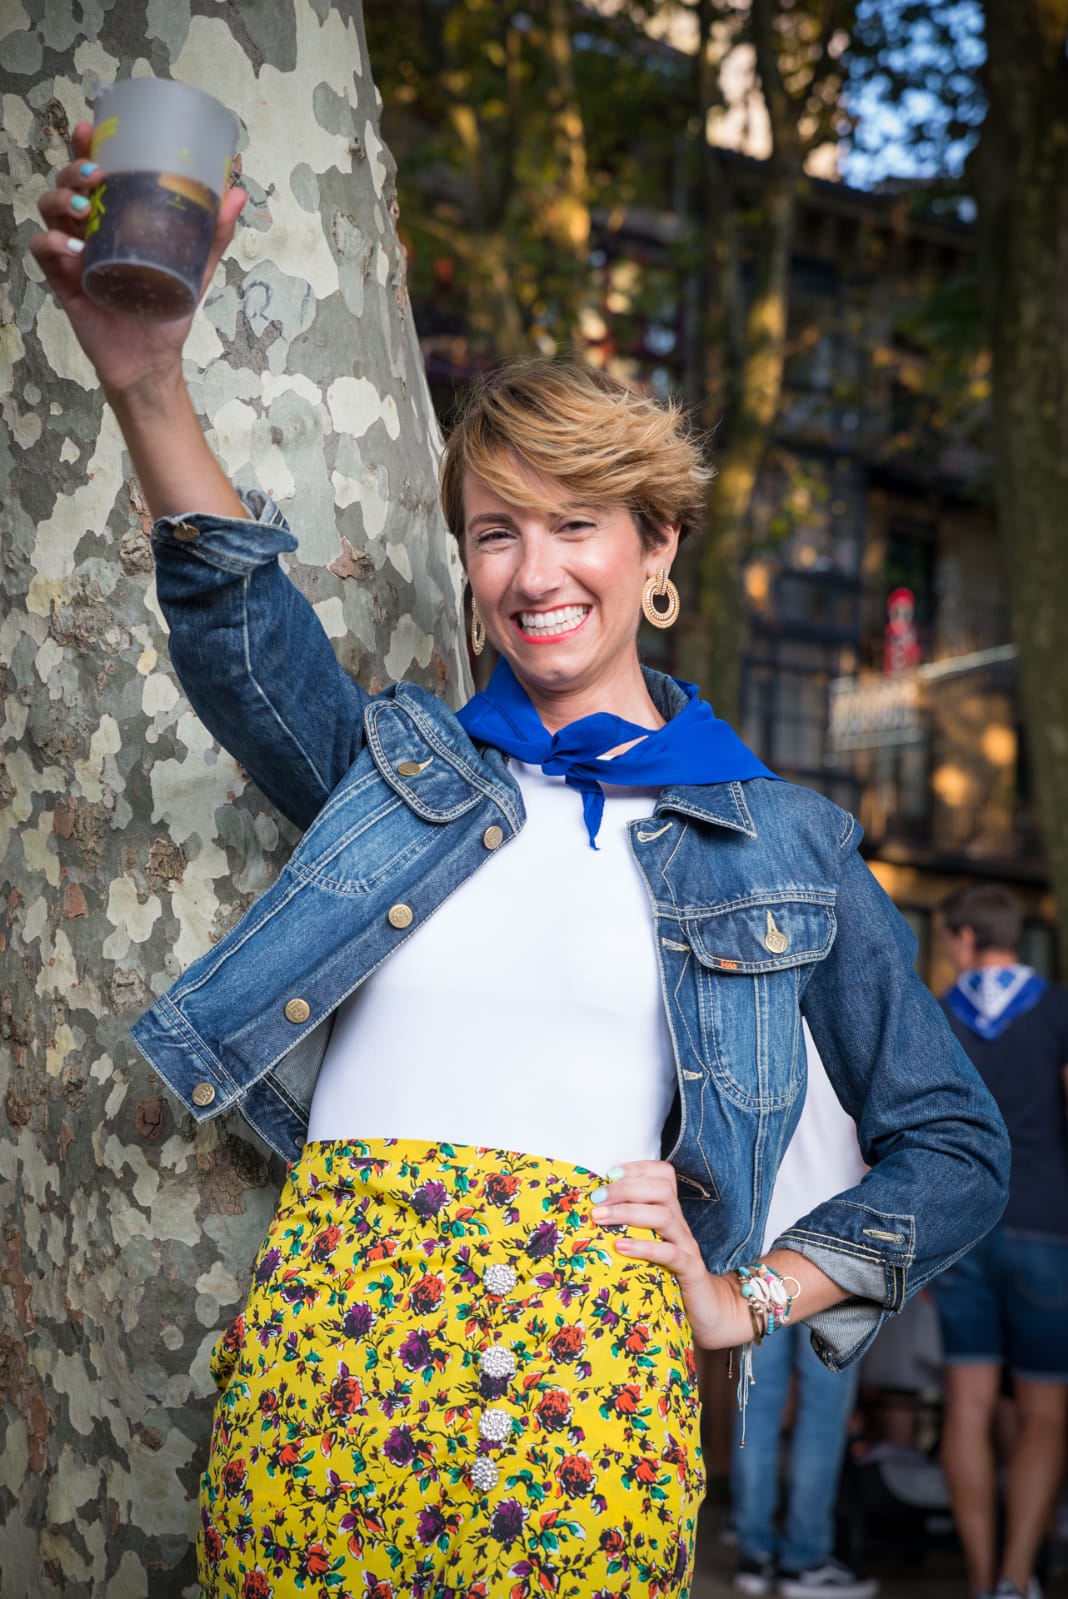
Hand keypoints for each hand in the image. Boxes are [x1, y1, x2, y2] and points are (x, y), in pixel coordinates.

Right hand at [30, 120, 245, 400]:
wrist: (151, 360)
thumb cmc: (167, 309)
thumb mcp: (196, 268)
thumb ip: (213, 234)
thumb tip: (237, 194)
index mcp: (116, 218)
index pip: (95, 173)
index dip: (87, 147)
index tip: (91, 129)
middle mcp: (90, 230)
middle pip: (68, 183)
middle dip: (74, 169)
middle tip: (96, 174)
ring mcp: (73, 253)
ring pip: (50, 209)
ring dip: (61, 199)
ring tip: (85, 207)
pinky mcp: (63, 280)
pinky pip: (43, 252)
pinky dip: (51, 244)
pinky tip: (70, 248)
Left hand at [591, 1160, 748, 1348]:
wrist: (707, 1309)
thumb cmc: (669, 1274)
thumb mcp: (649, 1244)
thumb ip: (630, 1227)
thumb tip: (591, 1213)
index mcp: (671, 1212)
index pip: (663, 1175)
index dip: (637, 1168)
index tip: (609, 1174)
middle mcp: (680, 1224)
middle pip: (662, 1189)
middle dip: (626, 1188)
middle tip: (597, 1199)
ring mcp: (687, 1246)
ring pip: (665, 1216)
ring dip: (629, 1212)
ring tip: (600, 1218)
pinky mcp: (690, 1271)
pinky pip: (670, 1254)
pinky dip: (644, 1248)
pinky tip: (620, 1247)